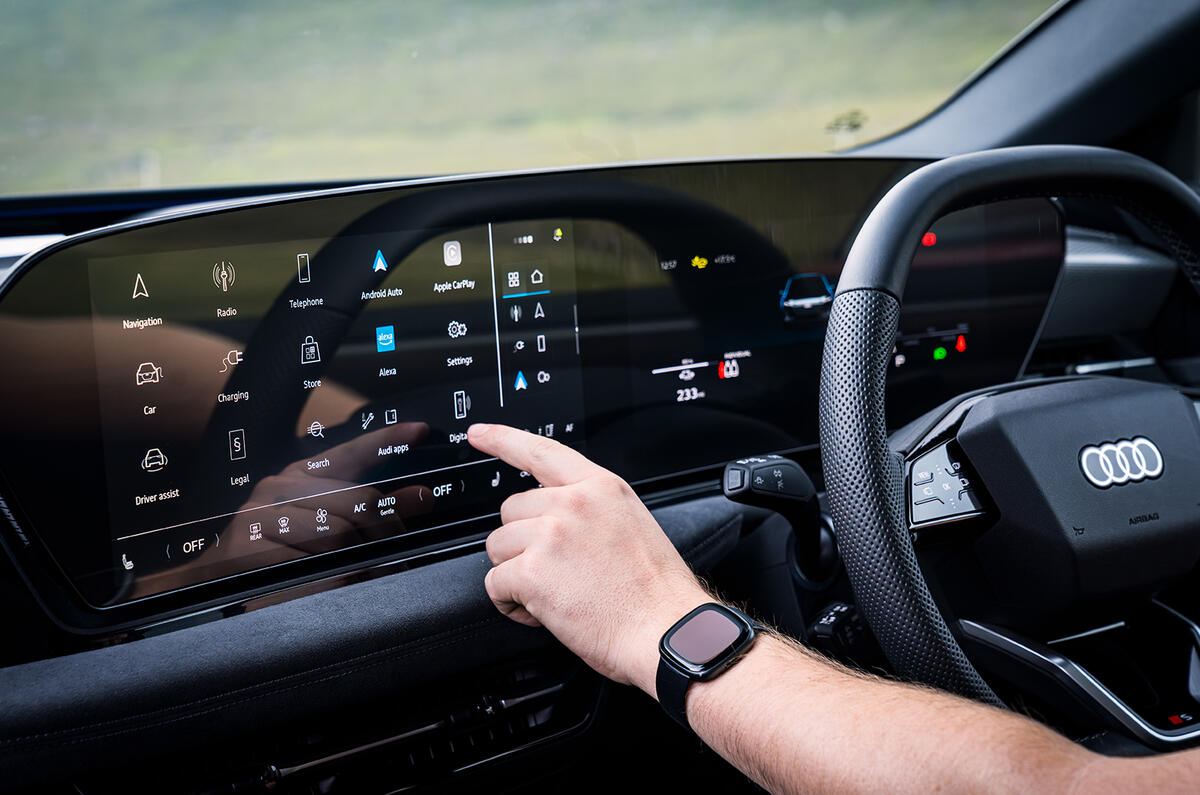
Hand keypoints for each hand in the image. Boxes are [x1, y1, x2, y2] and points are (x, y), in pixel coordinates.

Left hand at [469, 423, 710, 695]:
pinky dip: (510, 604)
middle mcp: (573, 504)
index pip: (542, 451)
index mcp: (601, 487)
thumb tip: (556, 518)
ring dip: (515, 574)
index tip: (479, 434)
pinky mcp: (532, 570)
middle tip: (553, 571)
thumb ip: (593, 510)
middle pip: (511, 510)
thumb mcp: (632, 525)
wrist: (666, 630)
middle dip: (522, 542)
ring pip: (498, 547)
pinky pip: (495, 583)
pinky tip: (540, 612)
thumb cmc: (657, 592)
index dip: (503, 439)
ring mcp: (551, 535)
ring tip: (551, 594)